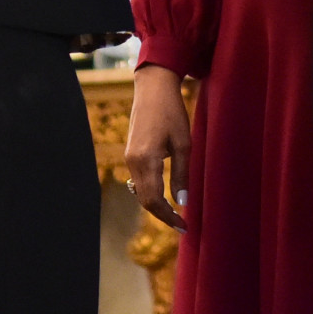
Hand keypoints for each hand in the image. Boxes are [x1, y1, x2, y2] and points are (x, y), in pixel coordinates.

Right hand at [125, 65, 190, 231]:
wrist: (153, 87)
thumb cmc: (172, 112)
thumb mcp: (183, 143)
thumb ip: (181, 174)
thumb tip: (182, 202)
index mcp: (146, 160)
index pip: (153, 201)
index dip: (168, 217)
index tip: (183, 226)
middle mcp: (133, 162)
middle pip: (144, 200)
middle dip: (162, 215)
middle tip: (182, 224)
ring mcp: (129, 157)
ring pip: (140, 192)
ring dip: (156, 205)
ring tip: (175, 213)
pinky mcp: (131, 153)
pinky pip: (138, 181)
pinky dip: (150, 192)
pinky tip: (164, 194)